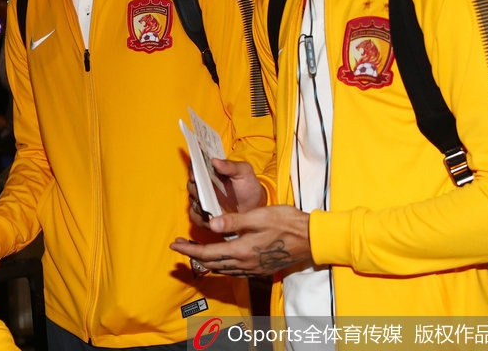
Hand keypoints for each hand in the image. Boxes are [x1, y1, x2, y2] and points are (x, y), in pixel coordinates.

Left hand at [170, 205, 311, 276]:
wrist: (312, 239)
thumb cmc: (287, 223)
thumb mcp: (259, 216)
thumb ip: (234, 222)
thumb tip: (211, 224)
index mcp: (242, 250)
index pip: (208, 253)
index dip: (189, 250)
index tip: (174, 245)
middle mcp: (245, 264)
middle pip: (212, 264)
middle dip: (193, 255)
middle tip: (179, 246)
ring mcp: (253, 269)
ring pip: (222, 269)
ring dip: (206, 261)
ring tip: (195, 251)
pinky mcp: (260, 269)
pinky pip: (233, 271)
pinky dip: (221, 265)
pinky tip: (220, 258)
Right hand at [186, 159, 266, 227]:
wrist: (255, 206)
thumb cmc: (248, 185)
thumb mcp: (244, 171)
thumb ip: (230, 166)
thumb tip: (215, 160)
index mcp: (211, 171)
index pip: (195, 167)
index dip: (193, 171)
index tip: (195, 176)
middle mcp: (204, 185)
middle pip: (192, 185)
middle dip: (196, 189)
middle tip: (203, 194)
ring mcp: (204, 200)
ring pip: (193, 201)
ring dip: (199, 205)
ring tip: (209, 209)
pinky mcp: (205, 215)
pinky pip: (196, 217)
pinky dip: (201, 219)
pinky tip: (211, 220)